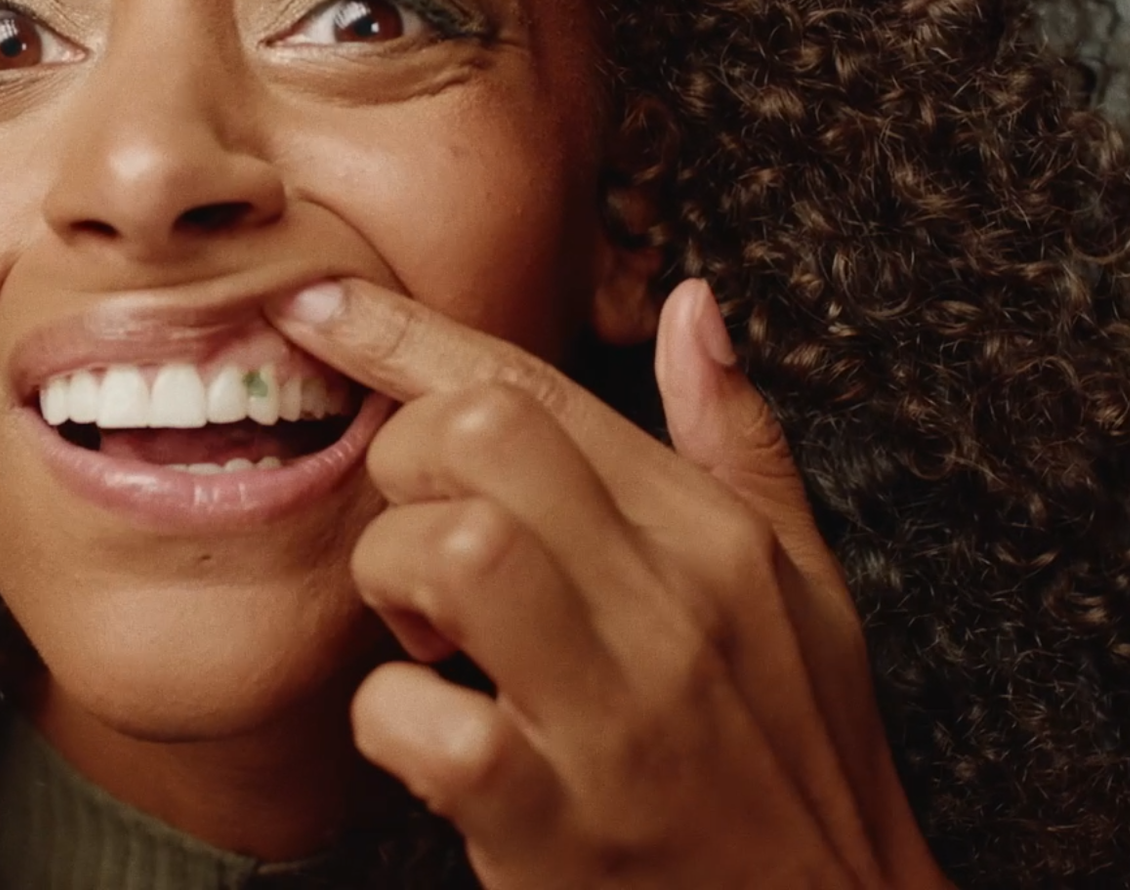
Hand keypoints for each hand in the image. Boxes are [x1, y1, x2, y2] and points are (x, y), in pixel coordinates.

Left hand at [267, 277, 949, 889]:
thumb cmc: (800, 756)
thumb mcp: (806, 585)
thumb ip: (738, 440)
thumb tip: (694, 303)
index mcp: (713, 536)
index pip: (539, 388)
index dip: (408, 334)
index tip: (323, 307)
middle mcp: (669, 604)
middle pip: (484, 436)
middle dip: (405, 466)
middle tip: (420, 535)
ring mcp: (614, 716)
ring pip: (452, 550)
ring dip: (393, 579)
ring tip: (427, 632)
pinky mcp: (556, 825)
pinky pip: (420, 724)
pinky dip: (388, 720)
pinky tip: (426, 736)